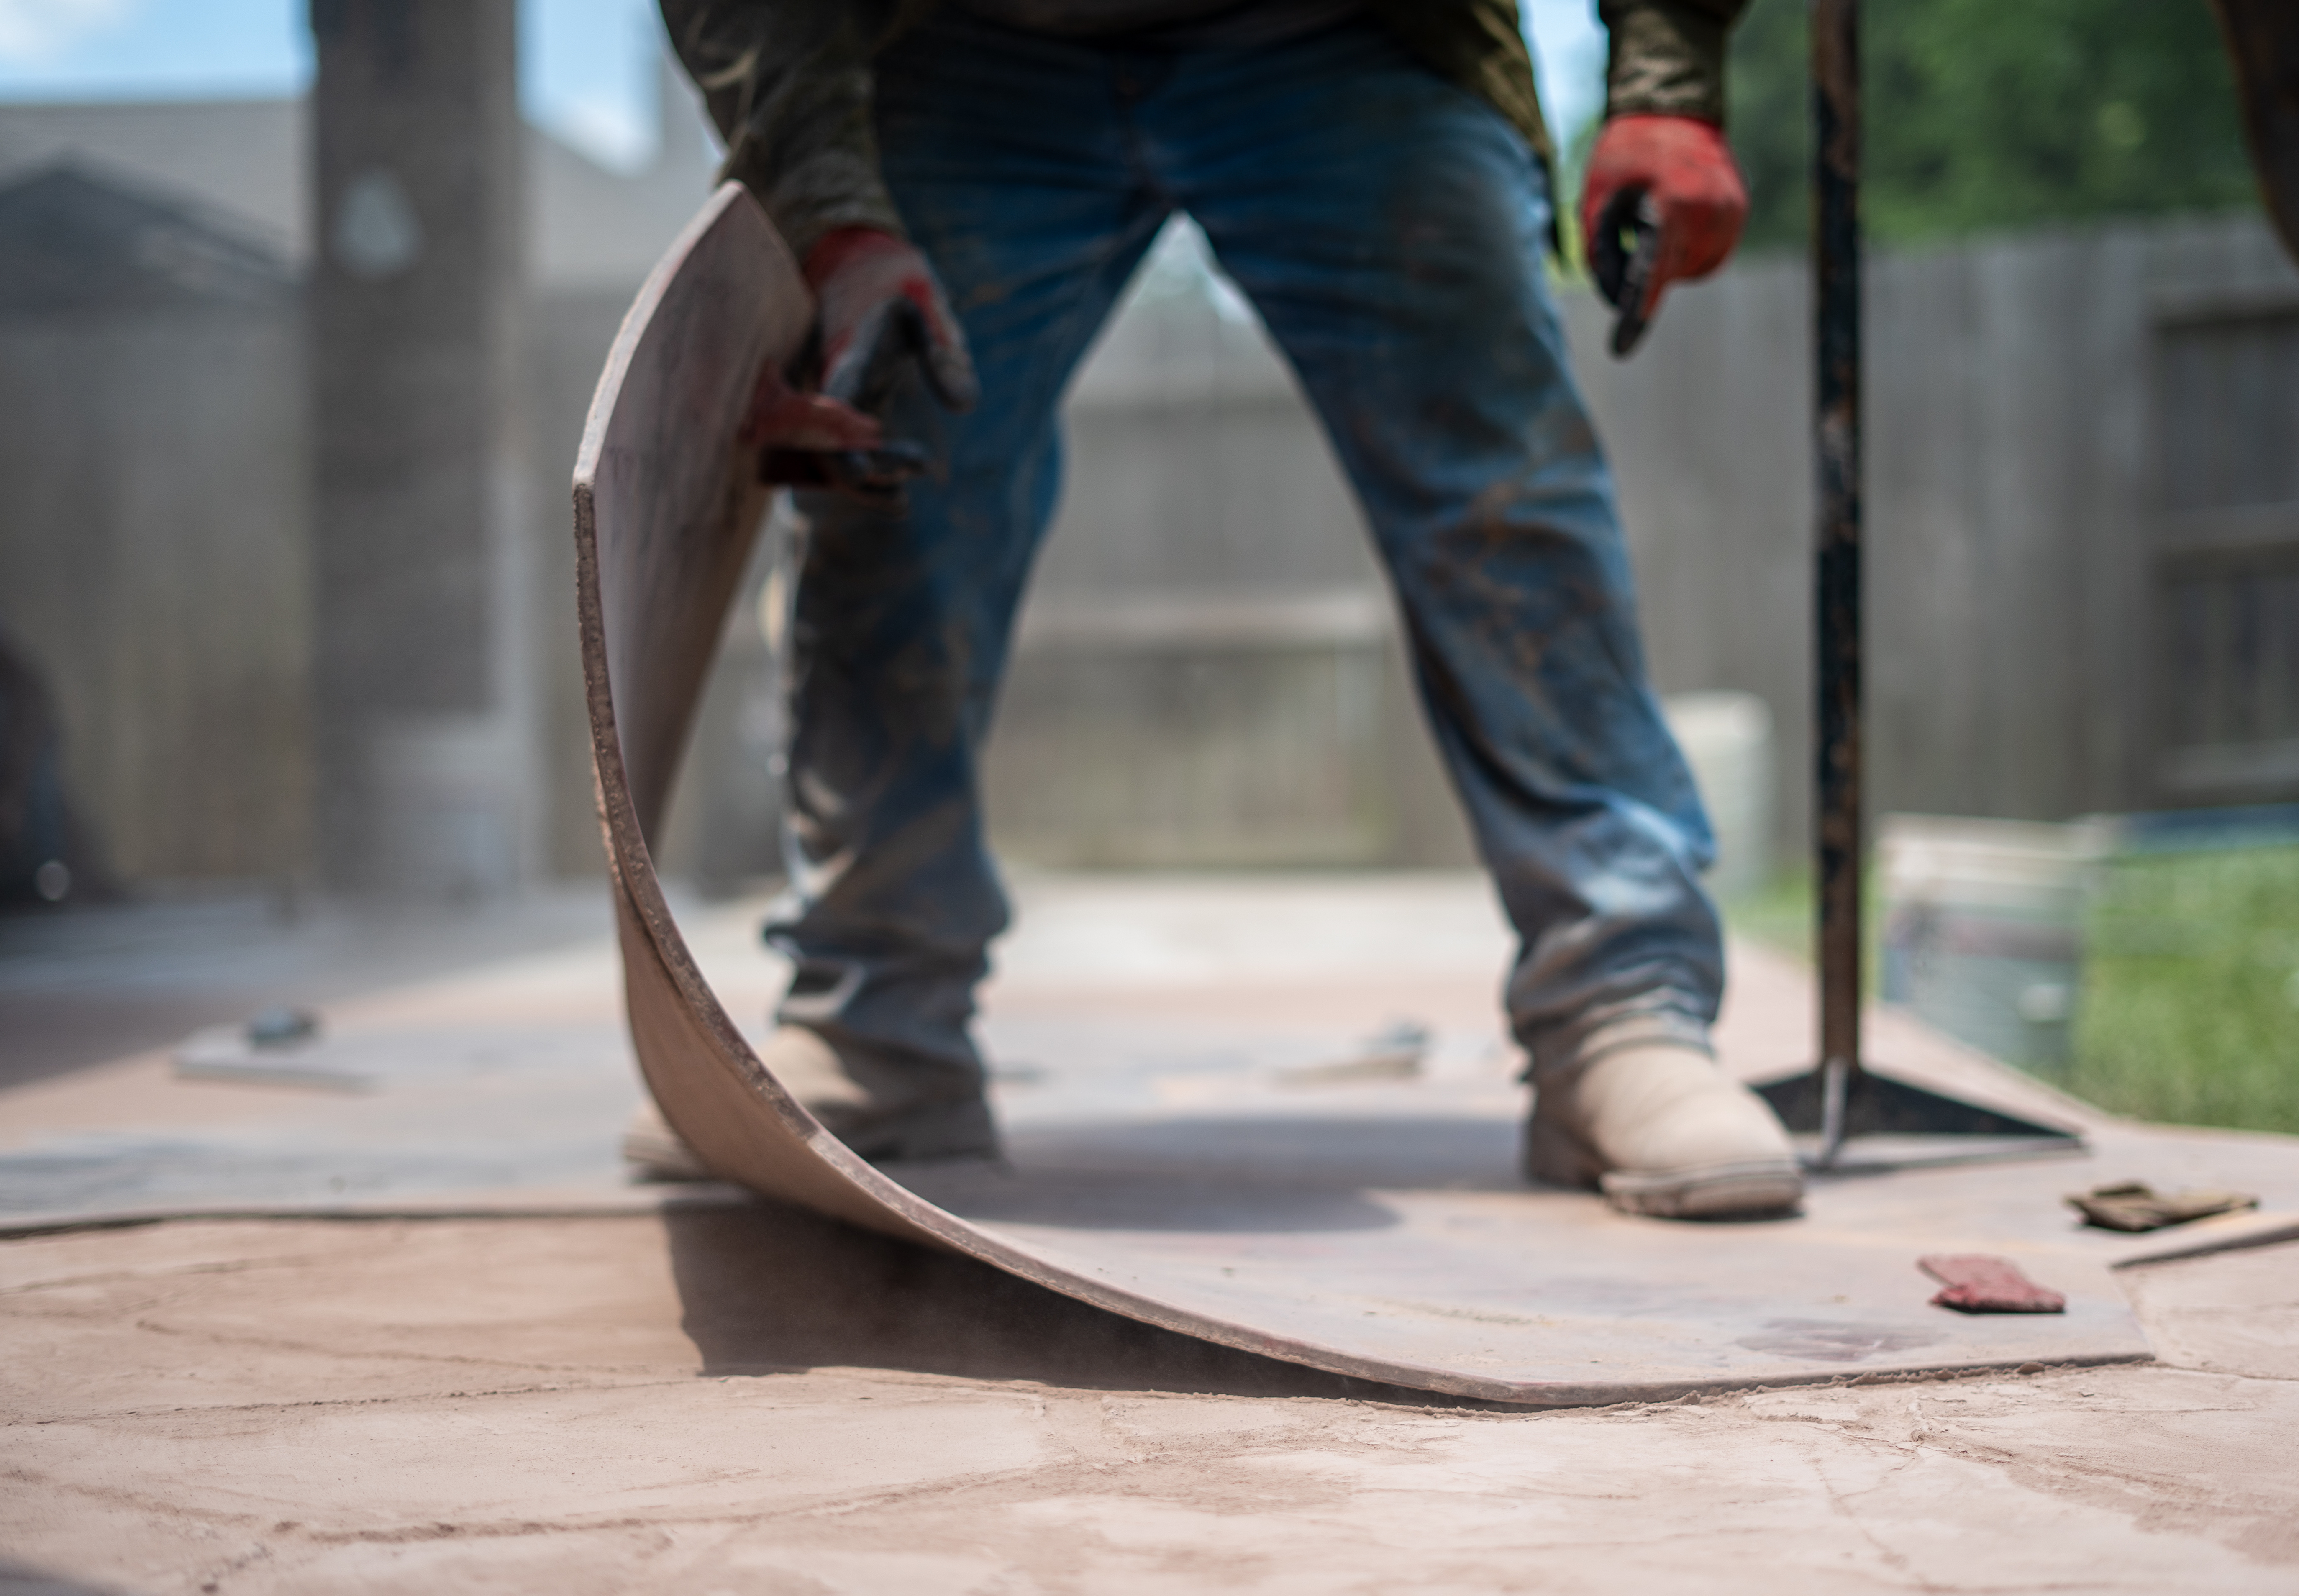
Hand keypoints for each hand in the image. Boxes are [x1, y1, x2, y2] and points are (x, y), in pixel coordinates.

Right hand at [747, 226, 976, 505]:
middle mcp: (830, 384)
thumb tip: (965, 408)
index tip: (888, 468)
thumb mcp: (928, 309)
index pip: (838, 413)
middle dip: (871, 470)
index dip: (853, 449)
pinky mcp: (843, 407)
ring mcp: (831, 398)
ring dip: (865, 484)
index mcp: (848, 358)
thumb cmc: (898, 285)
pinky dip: (865, 479)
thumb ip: (945, 353)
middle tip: (922, 467)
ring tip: (903, 503)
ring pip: (831, 456)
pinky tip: (898, 499)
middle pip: (830, 446)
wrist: (857, 266)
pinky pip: (841, 452)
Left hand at [1579, 115, 1747, 329]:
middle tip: (1632, 220)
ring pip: (1692, 270)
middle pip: (1669, 274)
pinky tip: (1676, 217)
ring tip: (1657, 211)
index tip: (1620, 348)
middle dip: (1646, 264)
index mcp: (1672, 202)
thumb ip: (1601, 254)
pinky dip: (1687, 250)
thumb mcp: (1596, 199)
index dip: (1636, 311)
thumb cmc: (1625, 154)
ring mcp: (1732, 212)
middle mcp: (1710, 210)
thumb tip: (1618, 303)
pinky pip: (1709, 256)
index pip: (1653, 272)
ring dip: (1669, 257)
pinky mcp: (1740, 212)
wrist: (1672, 109)